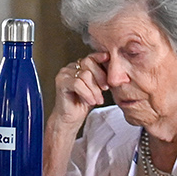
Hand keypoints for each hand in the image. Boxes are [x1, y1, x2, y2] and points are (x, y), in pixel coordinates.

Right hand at [44, 54, 108, 175]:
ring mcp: (64, 74)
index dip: (100, 58)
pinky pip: (78, 84)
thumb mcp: (97, 87)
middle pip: (88, 63)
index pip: (90, 57)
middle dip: (100, 77)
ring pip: (85, 75)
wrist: (71, 118)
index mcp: (78, 66)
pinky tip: (90, 101)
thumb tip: (115, 68)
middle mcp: (70, 67)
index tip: (109, 59)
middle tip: (105, 89)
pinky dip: (87, 93)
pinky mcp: (61, 82)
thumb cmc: (84, 103)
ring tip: (97, 100)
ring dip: (94, 90)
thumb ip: (102, 76)